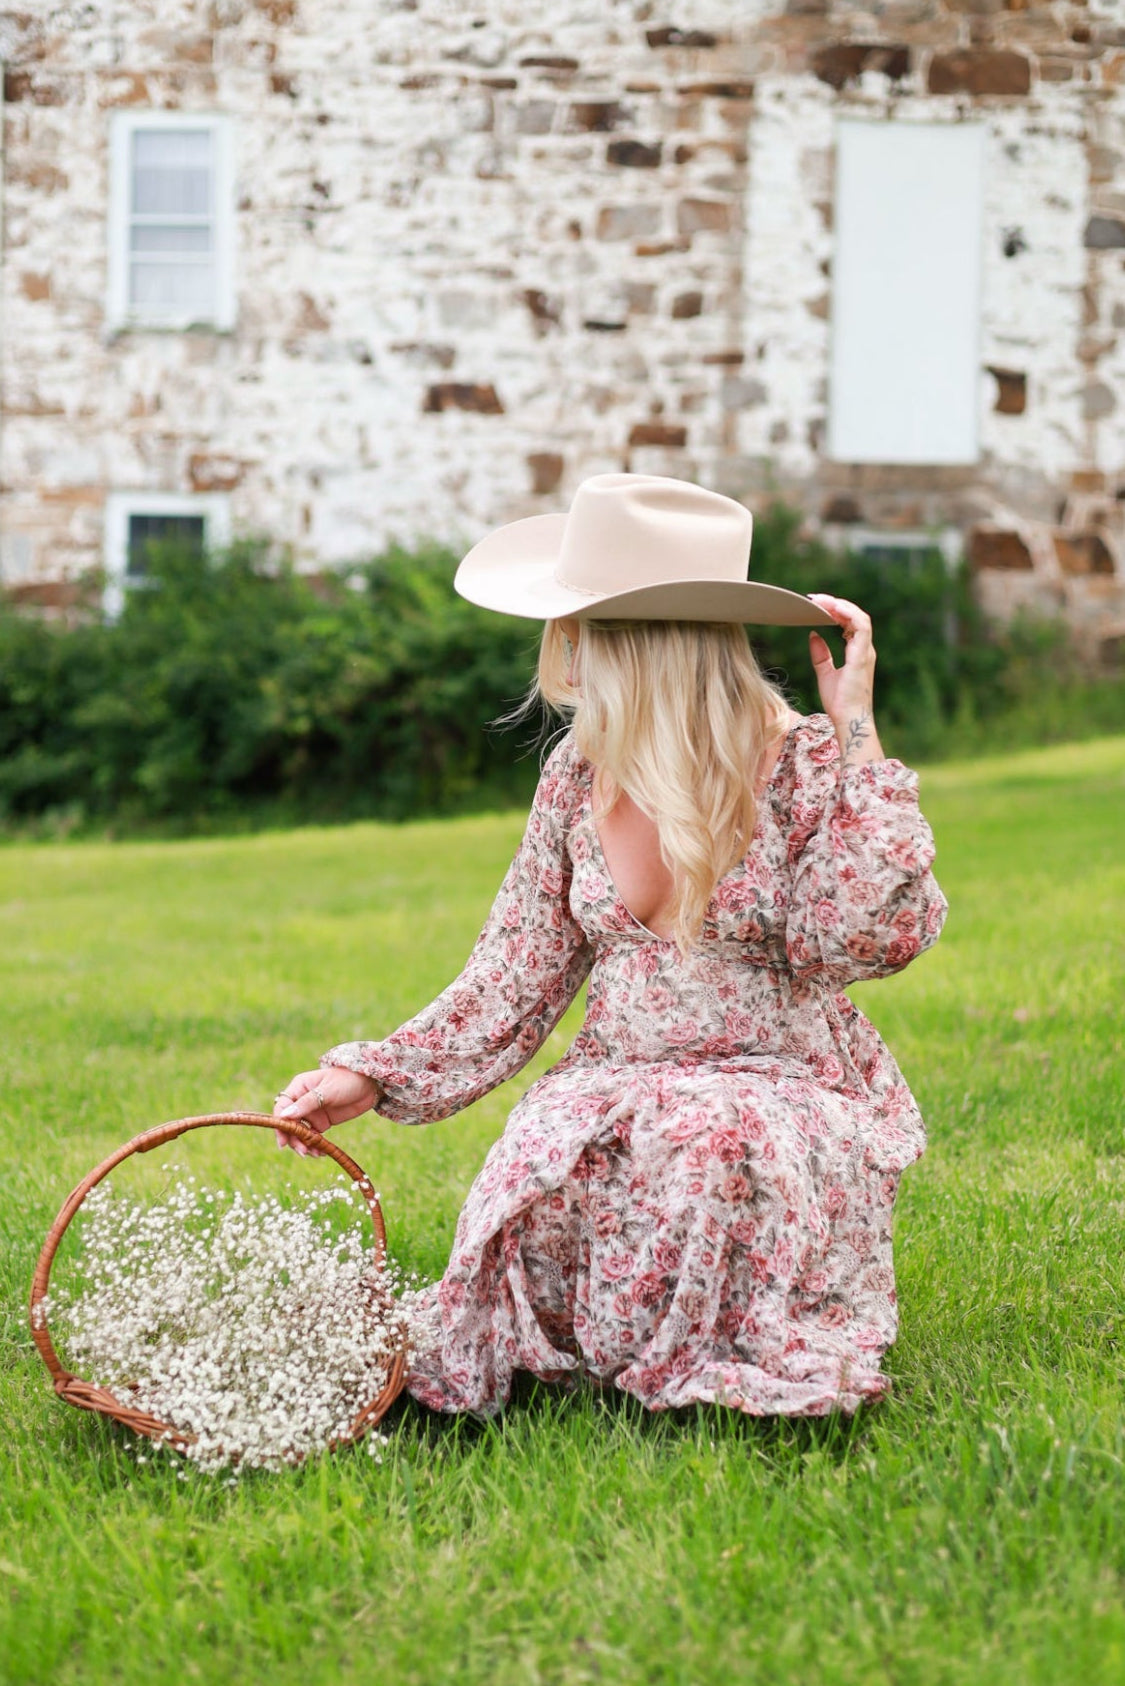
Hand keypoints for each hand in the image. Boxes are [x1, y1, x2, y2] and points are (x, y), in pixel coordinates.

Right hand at [272, 1066, 378, 1155]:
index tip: (283, 1141)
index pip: (282, 1107)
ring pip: (299, 1133)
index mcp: (299, 1087)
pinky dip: (314, 1146)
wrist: (370, 1084)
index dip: (280, 1124)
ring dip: (304, 1145)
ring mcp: (311, 1113)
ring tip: (314, 1154)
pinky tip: (321, 1153)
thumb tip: (284, 1116)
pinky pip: (312, 1137)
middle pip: (289, 1124)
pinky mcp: (322, 1122)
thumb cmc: (347, 1080)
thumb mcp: (327, 1090)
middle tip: (303, 1152)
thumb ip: (307, 1103)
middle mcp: (301, 1101)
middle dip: (293, 1139)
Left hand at [806, 593, 883, 767]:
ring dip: (840, 606)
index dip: (835, 611)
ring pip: (859, 617)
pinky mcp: (862, 656)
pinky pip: (861, 626)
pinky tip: (834, 608)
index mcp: (857, 652)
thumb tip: (813, 635)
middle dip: (835, 604)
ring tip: (821, 601)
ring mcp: (865, 651)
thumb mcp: (825, 674)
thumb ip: (821, 655)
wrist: (848, 719)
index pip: (850, 623)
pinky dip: (849, 614)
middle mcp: (864, 649)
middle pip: (854, 616)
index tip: (816, 605)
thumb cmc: (839, 702)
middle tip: (814, 599)